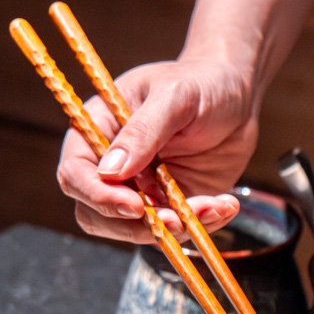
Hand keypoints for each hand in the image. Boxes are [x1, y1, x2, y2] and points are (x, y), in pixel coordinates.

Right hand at [56, 57, 257, 243]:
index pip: (76, 174)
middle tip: (175, 220)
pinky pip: (175, 230)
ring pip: (137, 230)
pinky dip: (200, 226)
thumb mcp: (174, 96)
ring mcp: (141, 189)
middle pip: (97, 214)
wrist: (237, 96)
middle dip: (135, 226)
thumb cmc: (200, 83)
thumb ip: (142, 131)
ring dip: (173, 230)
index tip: (133, 206)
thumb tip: (110, 171)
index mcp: (97, 131)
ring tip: (212, 208)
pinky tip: (225, 205)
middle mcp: (113, 166)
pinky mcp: (171, 204)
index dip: (98, 196)